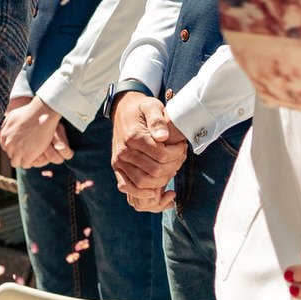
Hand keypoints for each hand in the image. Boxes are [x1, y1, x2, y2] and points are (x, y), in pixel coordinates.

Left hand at [0, 95, 68, 168]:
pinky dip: (30, 162)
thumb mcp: (12, 116)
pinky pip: (25, 165)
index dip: (13, 146)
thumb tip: (0, 132)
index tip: (21, 144)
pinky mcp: (27, 157)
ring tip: (31, 154)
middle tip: (28, 149)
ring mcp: (17, 151)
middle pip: (10, 154)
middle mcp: (8, 144)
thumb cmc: (29, 112)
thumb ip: (5, 125)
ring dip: (22, 159)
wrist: (41, 114)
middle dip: (18, 152)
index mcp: (4, 135)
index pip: (5, 147)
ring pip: (16, 162)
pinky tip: (35, 156)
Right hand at [111, 94, 186, 211]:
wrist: (122, 110)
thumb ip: (158, 120)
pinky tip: (157, 191)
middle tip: (180, 158)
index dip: (177, 154)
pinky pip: (128, 187)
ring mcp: (119, 162)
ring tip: (172, 170)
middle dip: (173, 167)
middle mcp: (124, 152)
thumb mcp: (151, 106)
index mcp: (133, 136)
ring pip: (143, 183)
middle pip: (155, 171)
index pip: (161, 155)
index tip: (183, 147)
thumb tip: (163, 137)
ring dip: (162, 181)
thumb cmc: (141, 108)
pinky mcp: (117, 168)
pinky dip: (143, 194)